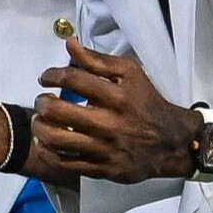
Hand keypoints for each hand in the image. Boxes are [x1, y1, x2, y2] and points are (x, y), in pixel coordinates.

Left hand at [29, 40, 194, 184]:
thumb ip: (97, 60)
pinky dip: (49, 152)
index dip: (52, 75)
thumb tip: (70, 43)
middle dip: (42, 103)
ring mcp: (105, 148)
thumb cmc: (147, 103)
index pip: (72, 79)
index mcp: (117, 96)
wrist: (172, 142)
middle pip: (57, 111)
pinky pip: (64, 163)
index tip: (46, 78)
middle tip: (43, 102)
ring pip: (56, 139)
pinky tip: (48, 143)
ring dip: (40, 128)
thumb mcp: (130, 74)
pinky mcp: (102, 169)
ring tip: (42, 122)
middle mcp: (109, 123)